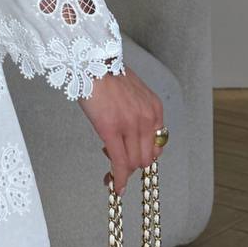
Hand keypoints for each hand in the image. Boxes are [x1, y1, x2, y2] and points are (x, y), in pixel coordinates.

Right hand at [77, 63, 164, 196]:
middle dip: (132, 164)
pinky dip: (118, 178)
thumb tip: (129, 132)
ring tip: (109, 165)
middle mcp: (148, 118)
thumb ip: (136, 111)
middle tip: (114, 157)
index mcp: (154, 108)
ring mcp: (131, 125)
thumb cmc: (105, 72)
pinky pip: (119, 162)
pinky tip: (114, 186)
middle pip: (146, 158)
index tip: (130, 155)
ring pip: (133, 162)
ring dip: (123, 170)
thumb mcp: (132, 91)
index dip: (143, 155)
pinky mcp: (112, 129)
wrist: (90, 60)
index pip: (156, 145)